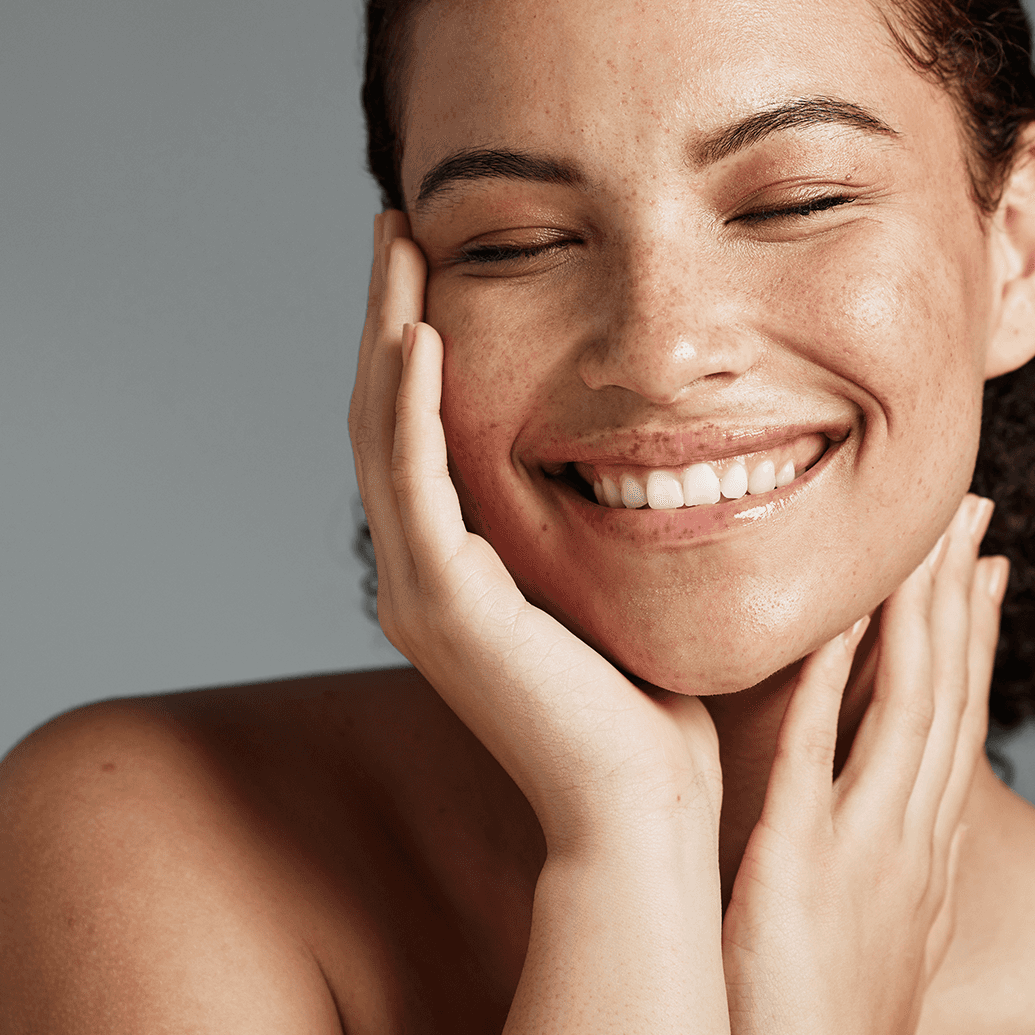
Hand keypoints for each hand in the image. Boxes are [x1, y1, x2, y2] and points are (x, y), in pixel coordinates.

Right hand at [348, 211, 721, 856]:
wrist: (641, 809)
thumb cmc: (649, 705)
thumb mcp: (617, 585)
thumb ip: (604, 519)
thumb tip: (651, 450)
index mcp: (458, 568)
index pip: (422, 430)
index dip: (420, 341)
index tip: (439, 261)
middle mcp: (421, 572)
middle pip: (387, 415)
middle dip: (391, 314)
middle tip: (399, 225)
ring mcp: (422, 590)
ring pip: (383, 434)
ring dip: (388, 333)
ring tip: (399, 244)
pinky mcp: (444, 607)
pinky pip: (414, 484)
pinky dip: (411, 406)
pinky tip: (422, 333)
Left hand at [720, 494, 1005, 1034]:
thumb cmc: (826, 1028)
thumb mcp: (885, 935)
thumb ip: (893, 864)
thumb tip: (903, 824)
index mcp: (927, 848)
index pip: (960, 721)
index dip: (975, 639)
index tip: (982, 567)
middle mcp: (913, 837)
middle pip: (949, 693)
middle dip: (961, 599)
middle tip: (970, 516)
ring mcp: (867, 846)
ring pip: (907, 705)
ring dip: (917, 615)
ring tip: (924, 537)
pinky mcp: (802, 862)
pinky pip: (819, 752)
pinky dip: (827, 680)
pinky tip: (831, 619)